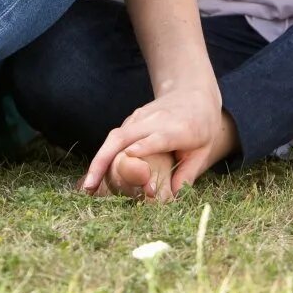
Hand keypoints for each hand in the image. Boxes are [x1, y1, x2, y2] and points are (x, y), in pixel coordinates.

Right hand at [80, 86, 226, 198]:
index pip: (157, 138)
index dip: (143, 148)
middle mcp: (155, 120)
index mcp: (179, 128)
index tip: (128, 159)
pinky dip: (103, 156)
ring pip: (114, 137)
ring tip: (87, 187)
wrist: (193, 91)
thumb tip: (170, 200)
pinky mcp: (131, 121)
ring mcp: (140, 118)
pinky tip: (95, 175)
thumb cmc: (203, 125)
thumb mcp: (205, 151)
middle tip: (90, 186)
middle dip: (104, 160)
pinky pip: (114, 138)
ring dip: (99, 160)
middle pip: (124, 137)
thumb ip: (188, 174)